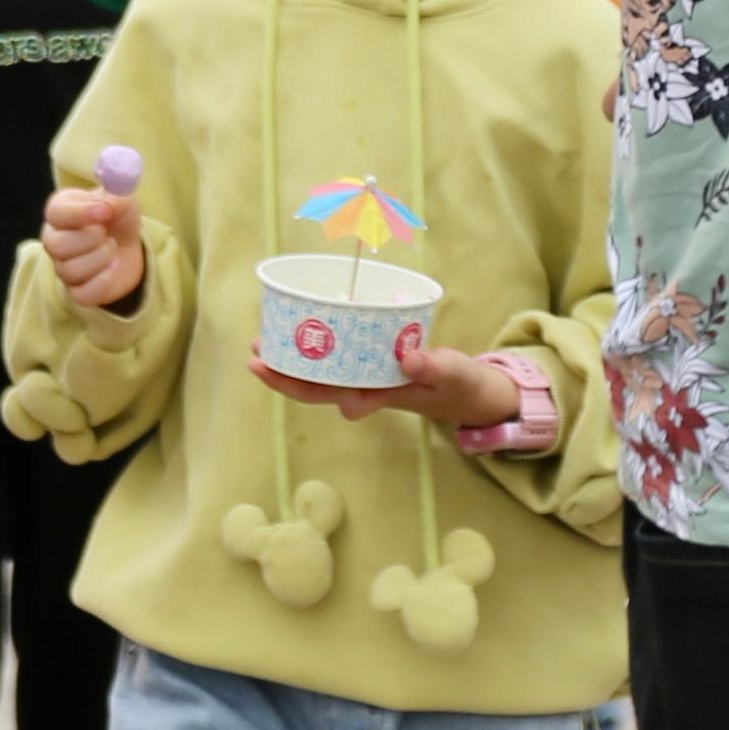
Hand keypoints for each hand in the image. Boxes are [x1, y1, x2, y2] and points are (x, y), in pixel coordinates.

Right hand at [38, 180, 146, 311]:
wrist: (128, 246)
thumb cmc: (117, 218)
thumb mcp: (122, 200)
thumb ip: (114, 199)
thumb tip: (106, 207)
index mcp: (61, 211)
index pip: (55, 213)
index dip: (79, 213)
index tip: (104, 212)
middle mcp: (55, 240)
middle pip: (56, 245)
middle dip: (90, 239)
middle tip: (107, 233)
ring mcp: (63, 268)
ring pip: (70, 270)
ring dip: (101, 257)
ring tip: (113, 247)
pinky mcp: (77, 291)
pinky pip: (83, 294)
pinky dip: (104, 281)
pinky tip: (114, 266)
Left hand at [252, 340, 520, 424]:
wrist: (474, 394)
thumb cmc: (461, 385)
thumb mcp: (451, 374)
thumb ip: (431, 367)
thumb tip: (406, 358)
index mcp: (379, 396)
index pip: (331, 395)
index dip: (298, 386)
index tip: (272, 369)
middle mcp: (365, 390)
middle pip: (314, 389)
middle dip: (282, 375)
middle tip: (254, 354)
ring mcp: (367, 380)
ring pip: (320, 377)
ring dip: (291, 363)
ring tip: (263, 343)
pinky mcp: (373, 367)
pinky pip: (337, 363)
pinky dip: (316, 350)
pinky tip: (302, 333)